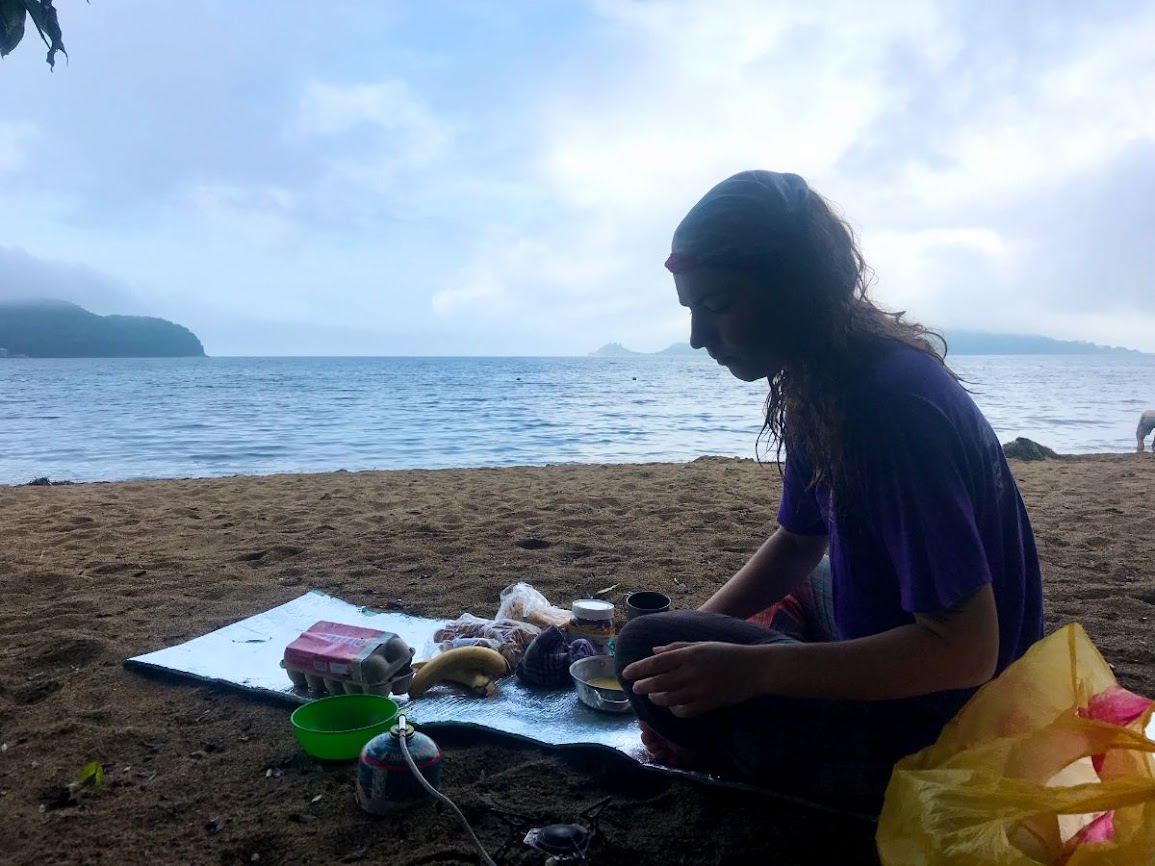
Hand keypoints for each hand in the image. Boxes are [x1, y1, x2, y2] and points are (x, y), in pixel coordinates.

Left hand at [621, 641, 761, 717]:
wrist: (754, 669)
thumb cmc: (726, 653)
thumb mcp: (701, 644)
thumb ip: (676, 648)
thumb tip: (653, 651)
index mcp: (689, 654)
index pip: (656, 662)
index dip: (639, 668)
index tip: (625, 672)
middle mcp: (691, 672)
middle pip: (658, 683)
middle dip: (643, 686)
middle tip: (636, 687)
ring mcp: (699, 690)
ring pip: (668, 699)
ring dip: (656, 698)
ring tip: (652, 696)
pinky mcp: (708, 704)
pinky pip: (683, 711)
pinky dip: (674, 709)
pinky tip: (672, 705)